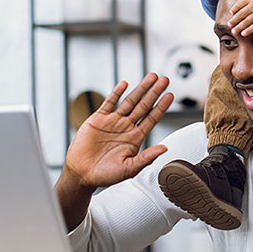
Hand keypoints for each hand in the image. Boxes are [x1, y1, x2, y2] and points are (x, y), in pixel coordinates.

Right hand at [63, 73, 173, 189]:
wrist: (81, 174)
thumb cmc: (105, 175)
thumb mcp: (129, 168)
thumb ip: (146, 158)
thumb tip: (164, 148)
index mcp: (135, 138)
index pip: (152, 119)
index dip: (161, 107)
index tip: (171, 95)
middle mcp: (126, 127)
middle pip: (144, 105)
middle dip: (155, 92)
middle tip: (165, 79)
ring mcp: (113, 121)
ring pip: (130, 101)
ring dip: (141, 88)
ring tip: (151, 77)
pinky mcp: (98, 119)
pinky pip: (109, 102)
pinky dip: (117, 93)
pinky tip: (125, 84)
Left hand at [228, 0, 252, 36]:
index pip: (239, 4)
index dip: (234, 9)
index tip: (231, 13)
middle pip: (240, 14)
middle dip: (233, 20)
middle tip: (228, 25)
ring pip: (246, 22)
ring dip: (239, 27)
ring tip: (234, 32)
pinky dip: (249, 30)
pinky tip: (244, 34)